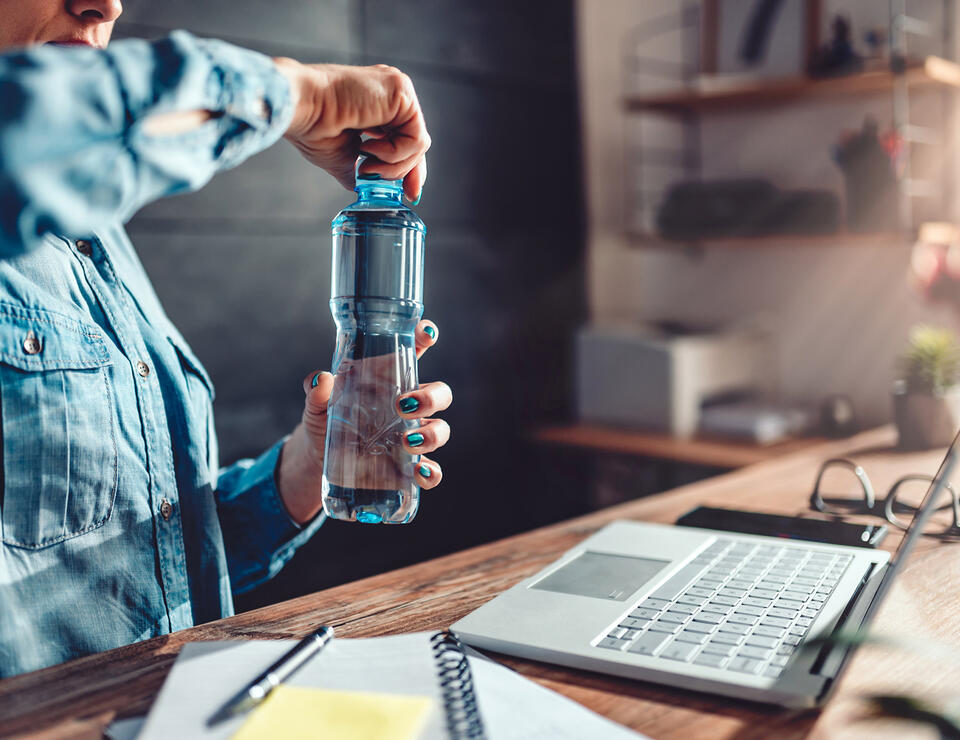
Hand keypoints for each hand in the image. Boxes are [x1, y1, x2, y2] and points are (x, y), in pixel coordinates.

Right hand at [273, 58, 430, 201]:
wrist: (301, 107)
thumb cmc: (312, 126)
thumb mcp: (342, 158)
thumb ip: (362, 170)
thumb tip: (367, 188)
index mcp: (378, 104)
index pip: (407, 140)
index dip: (410, 169)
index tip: (411, 195)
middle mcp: (391, 94)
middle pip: (416, 143)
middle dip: (406, 172)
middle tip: (391, 188)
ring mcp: (398, 90)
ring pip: (418, 144)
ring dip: (393, 166)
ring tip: (364, 164)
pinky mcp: (401, 91)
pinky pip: (416, 138)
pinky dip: (394, 154)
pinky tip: (368, 148)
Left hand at [276, 320, 450, 523]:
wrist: (319, 460)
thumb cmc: (325, 419)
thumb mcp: (316, 403)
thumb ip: (316, 391)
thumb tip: (321, 379)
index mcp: (390, 381)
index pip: (415, 352)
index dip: (425, 338)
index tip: (427, 332)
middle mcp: (408, 407)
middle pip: (440, 394)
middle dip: (431, 397)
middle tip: (403, 406)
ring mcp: (412, 437)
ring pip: (440, 430)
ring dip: (432, 434)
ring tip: (406, 441)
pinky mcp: (407, 467)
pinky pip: (431, 470)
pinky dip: (432, 473)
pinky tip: (420, 473)